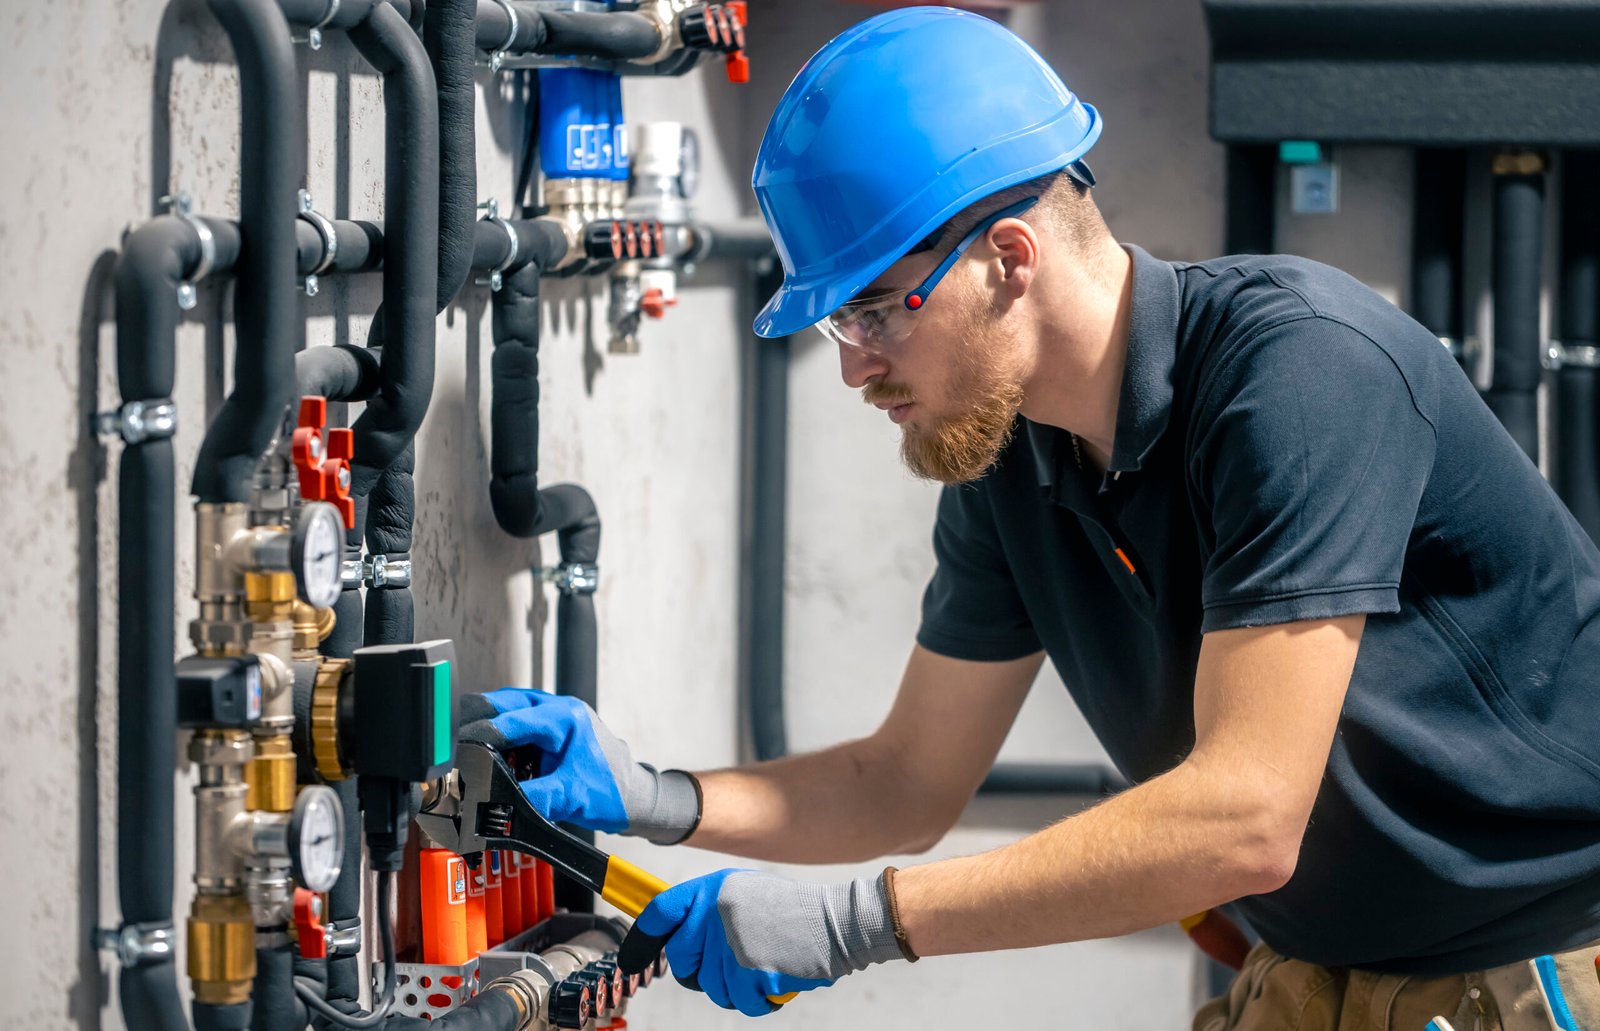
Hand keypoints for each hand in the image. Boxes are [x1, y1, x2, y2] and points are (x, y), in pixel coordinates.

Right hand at [457, 688, 698, 843]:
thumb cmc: (611, 792)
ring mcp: (552, 714)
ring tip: (466, 751)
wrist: (633, 797)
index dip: (481, 732)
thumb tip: (496, 804)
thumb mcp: (568, 797)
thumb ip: (532, 798)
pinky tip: (488, 756)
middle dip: (476, 722)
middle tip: (453, 745)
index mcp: (564, 717)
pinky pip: (514, 723)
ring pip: (506, 710)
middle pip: (503, 704)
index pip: (512, 718)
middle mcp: (557, 708)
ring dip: (486, 728)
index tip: (457, 748)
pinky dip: (499, 737)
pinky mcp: (547, 727)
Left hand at [618, 869, 903, 1016]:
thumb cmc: (796, 913)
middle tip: (736, 963)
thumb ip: (711, 912)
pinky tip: (776, 977)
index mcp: (714, 889)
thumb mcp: (746, 896)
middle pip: (683, 960)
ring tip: (766, 963)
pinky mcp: (750, 971)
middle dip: (704, 971)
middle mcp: (716, 913)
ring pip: (712, 987)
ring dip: (737, 986)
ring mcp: (732, 943)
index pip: (661, 912)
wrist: (838, 923)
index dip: (641, 939)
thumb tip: (678, 939)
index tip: (630, 959)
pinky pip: (740, 1002)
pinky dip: (759, 999)